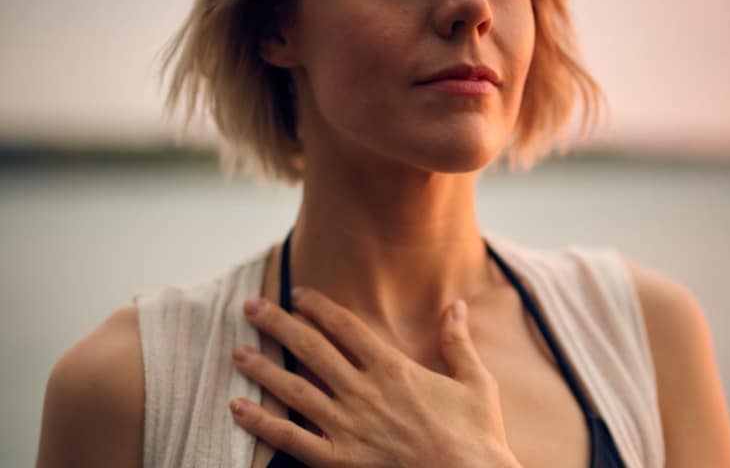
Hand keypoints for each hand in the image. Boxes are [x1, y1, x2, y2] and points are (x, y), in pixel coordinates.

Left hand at [229, 287, 521, 467]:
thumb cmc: (477, 436)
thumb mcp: (476, 382)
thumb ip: (458, 342)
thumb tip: (456, 304)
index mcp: (393, 369)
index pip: (345, 327)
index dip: (318, 307)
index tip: (297, 293)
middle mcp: (364, 392)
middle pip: (311, 349)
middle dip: (279, 325)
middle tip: (251, 308)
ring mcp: (348, 427)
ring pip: (294, 390)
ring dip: (263, 368)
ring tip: (237, 352)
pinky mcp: (340, 461)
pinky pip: (292, 440)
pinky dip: (262, 424)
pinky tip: (237, 408)